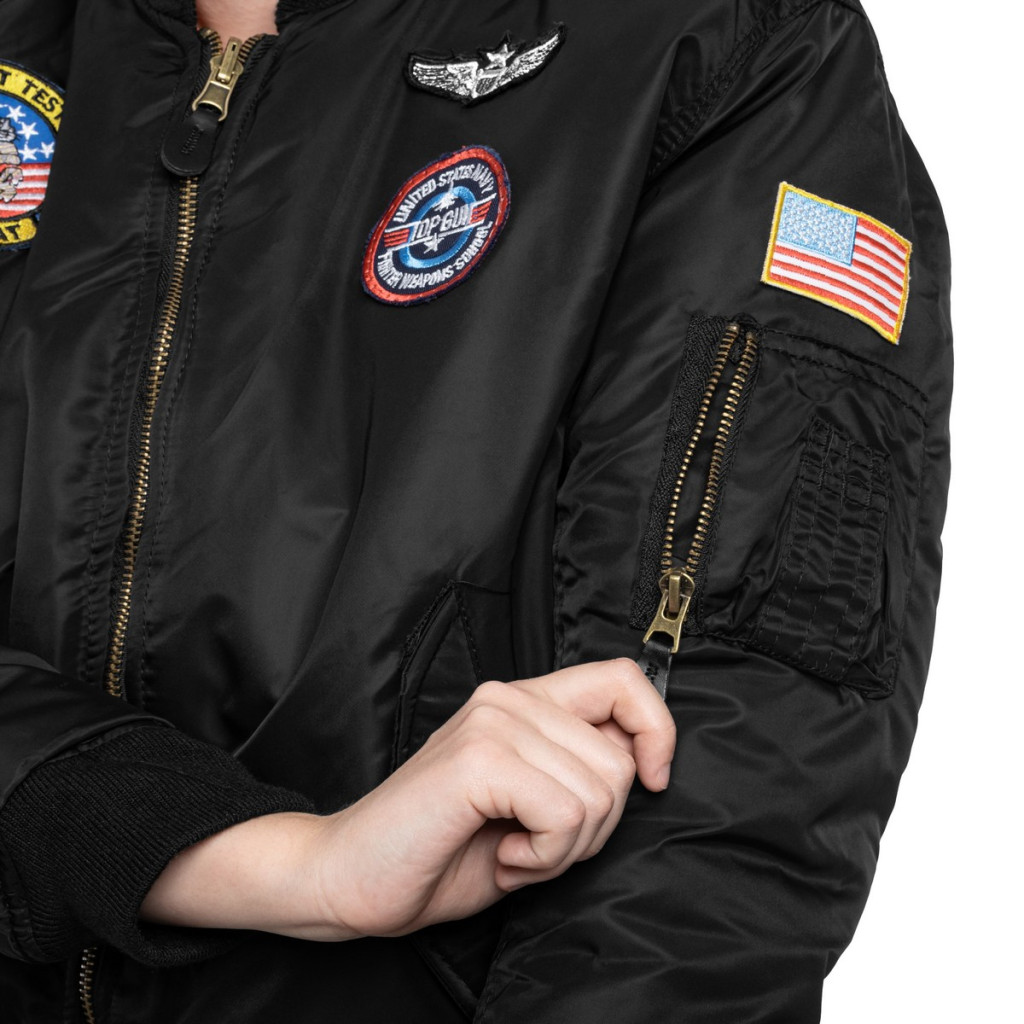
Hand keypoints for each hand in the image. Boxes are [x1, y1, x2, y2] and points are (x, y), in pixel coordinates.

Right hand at [140, 659, 675, 940]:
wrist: (353, 879)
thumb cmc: (442, 849)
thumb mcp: (529, 804)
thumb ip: (576, 770)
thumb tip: (639, 761)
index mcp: (521, 701)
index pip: (622, 678)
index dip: (656, 727)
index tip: (652, 779)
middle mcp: (507, 698)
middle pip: (618, 759)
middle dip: (595, 826)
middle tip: (537, 844)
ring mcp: (492, 723)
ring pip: (599, 792)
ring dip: (566, 847)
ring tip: (514, 848)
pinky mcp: (478, 760)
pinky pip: (566, 814)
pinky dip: (546, 856)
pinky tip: (505, 856)